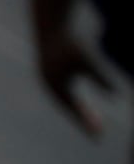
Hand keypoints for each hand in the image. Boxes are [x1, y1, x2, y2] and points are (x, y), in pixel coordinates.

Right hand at [38, 22, 116, 136]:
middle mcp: (49, 85)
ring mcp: (48, 80)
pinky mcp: (50, 75)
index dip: (86, 122)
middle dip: (83, 120)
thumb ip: (100, 78)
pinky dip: (74, 104)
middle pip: (68, 108)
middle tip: (99, 134)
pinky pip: (63, 95)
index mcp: (55, 84)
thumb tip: (115, 94)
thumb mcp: (88, 60)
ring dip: (79, 113)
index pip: (73, 109)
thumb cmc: (70, 43)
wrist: (51, 27)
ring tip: (96, 123)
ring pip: (65, 103)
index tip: (99, 136)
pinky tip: (83, 106)